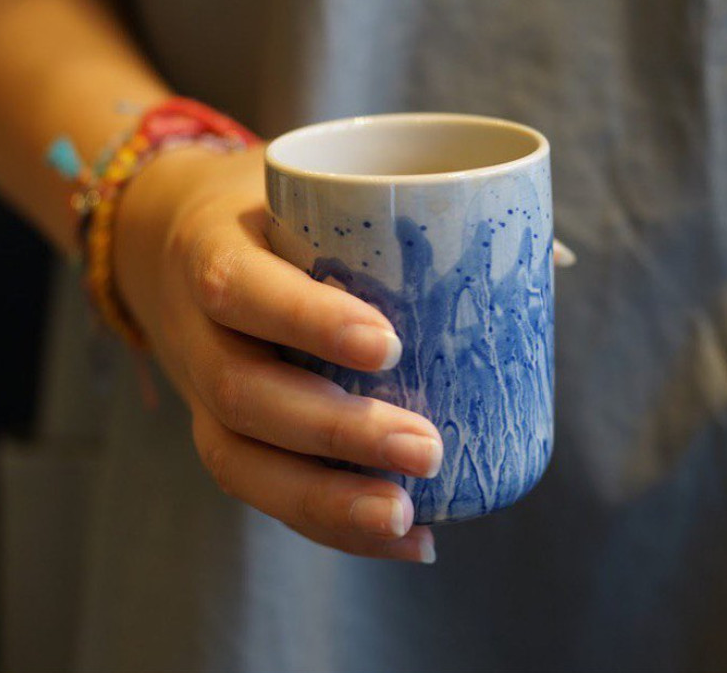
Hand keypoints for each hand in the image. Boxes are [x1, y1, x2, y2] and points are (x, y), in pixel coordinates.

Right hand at [114, 143, 440, 563]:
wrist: (172, 243)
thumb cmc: (269, 213)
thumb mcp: (310, 189)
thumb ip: (413, 217)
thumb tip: (554, 259)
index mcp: (211, 250)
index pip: (240, 288)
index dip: (306, 321)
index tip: (389, 345)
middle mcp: (196, 332)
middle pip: (243, 394)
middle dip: (336, 431)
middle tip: (426, 447)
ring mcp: (200, 393)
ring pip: (241, 461)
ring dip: (326, 500)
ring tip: (407, 517)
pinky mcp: (224, 433)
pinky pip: (263, 489)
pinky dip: (332, 522)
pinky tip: (406, 538)